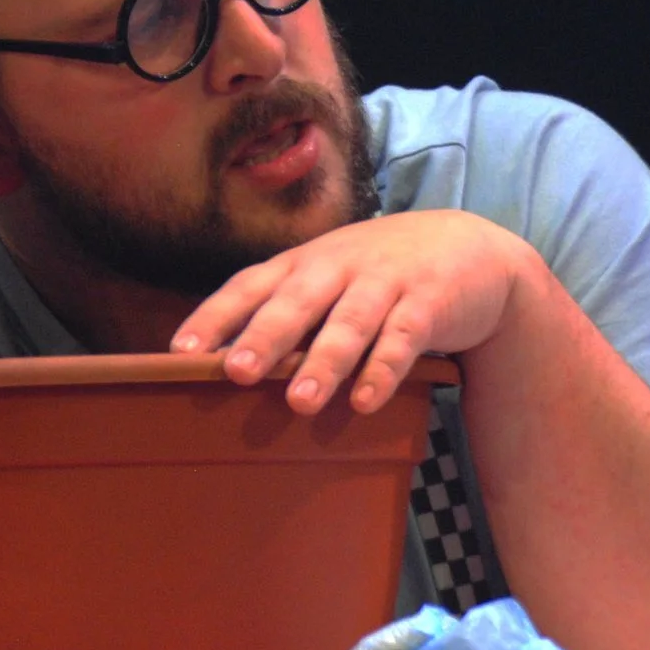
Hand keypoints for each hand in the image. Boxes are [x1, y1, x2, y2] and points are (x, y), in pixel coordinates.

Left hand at [170, 210, 538, 412]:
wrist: (469, 247)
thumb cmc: (378, 272)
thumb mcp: (328, 278)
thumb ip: (285, 313)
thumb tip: (224, 366)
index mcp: (304, 263)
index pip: (250, 284)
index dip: (216, 315)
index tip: (180, 350)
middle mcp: (339, 267)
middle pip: (297, 301)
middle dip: (265, 336)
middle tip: (236, 372)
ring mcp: (385, 283)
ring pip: (350, 322)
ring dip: (325, 362)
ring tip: (300, 402)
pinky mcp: (429, 303)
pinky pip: (403, 339)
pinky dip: (383, 370)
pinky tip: (365, 402)